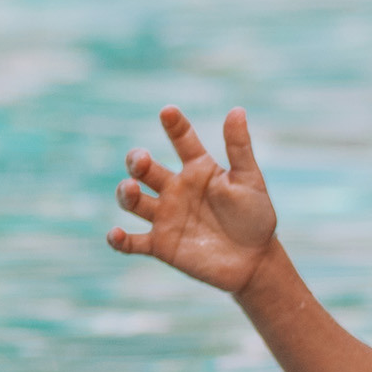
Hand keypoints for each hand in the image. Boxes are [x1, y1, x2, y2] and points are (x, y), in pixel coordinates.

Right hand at [110, 107, 282, 294]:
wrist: (255, 262)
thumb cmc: (255, 217)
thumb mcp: (249, 180)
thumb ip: (239, 148)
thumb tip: (236, 110)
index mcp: (197, 169)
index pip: (182, 140)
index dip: (174, 125)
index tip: (168, 112)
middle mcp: (175, 189)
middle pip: (145, 169)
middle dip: (137, 161)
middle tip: (142, 161)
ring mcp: (165, 217)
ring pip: (133, 201)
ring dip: (126, 193)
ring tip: (132, 191)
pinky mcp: (160, 245)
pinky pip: (132, 242)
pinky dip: (119, 239)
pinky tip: (116, 235)